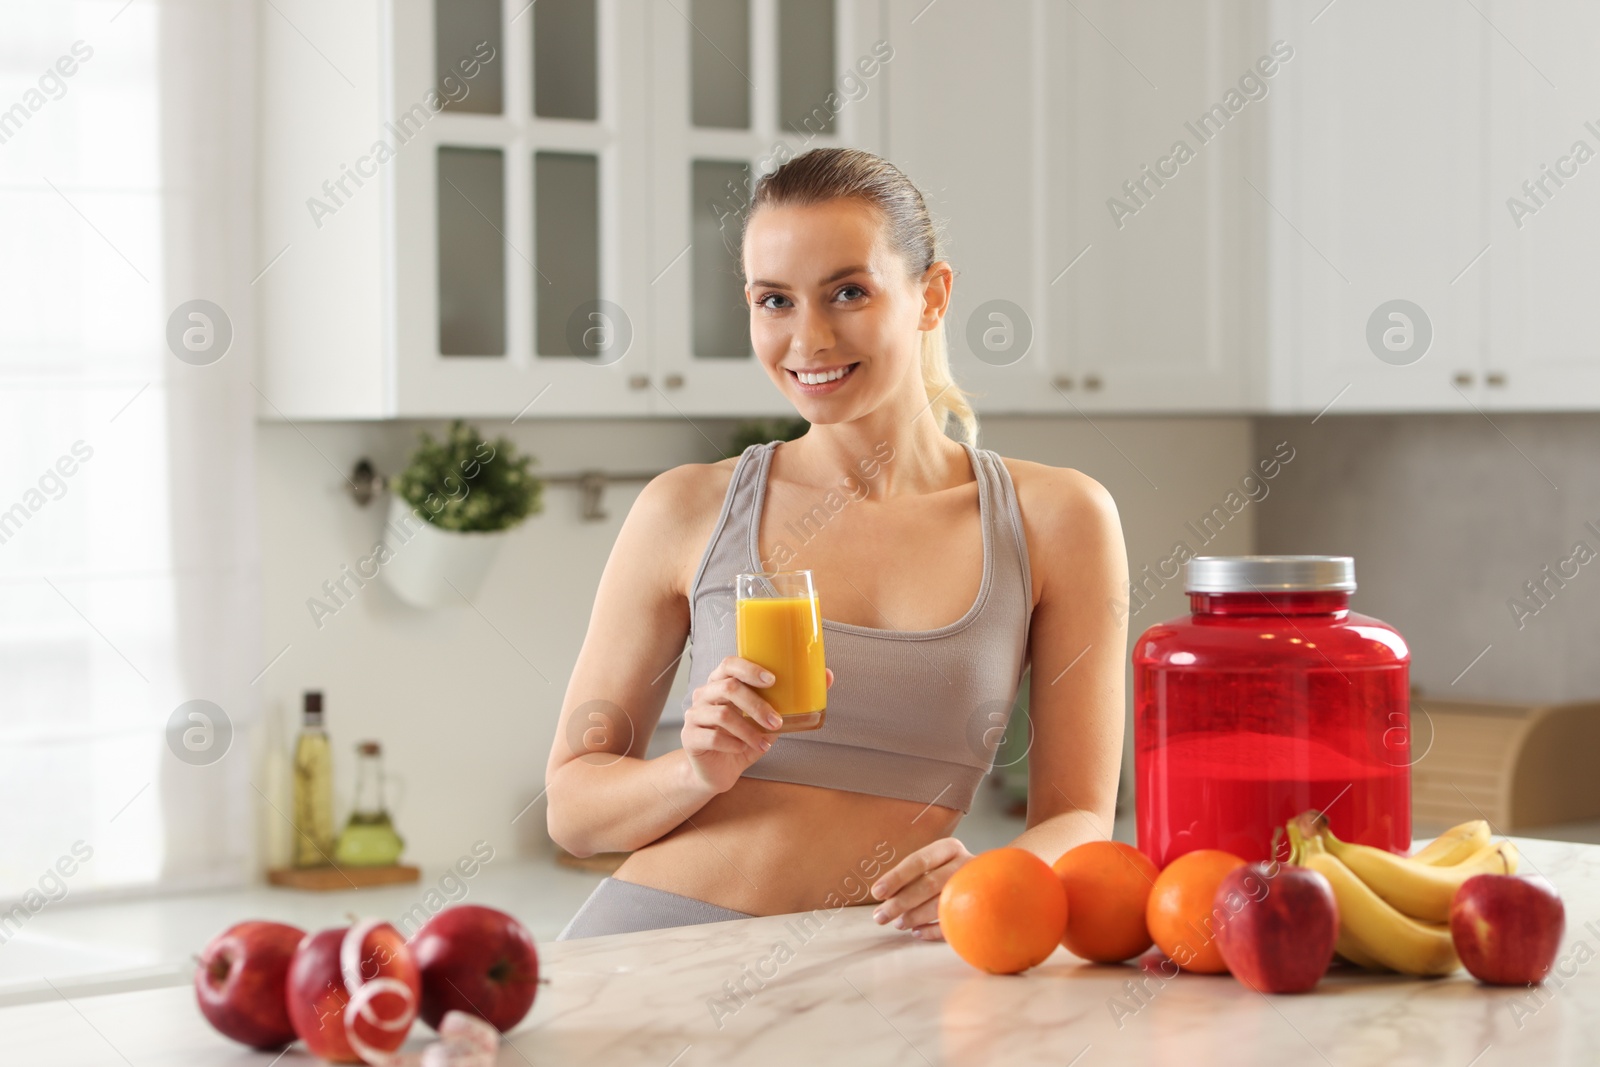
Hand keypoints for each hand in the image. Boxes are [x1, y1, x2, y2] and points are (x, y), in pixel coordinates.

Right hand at [682, 657, 833, 794]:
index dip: (750, 669)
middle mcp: (704, 694)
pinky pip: (712, 737)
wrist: (718, 771)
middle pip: (728, 688)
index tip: (773, 680)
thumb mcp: (769, 720)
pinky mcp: (690, 738)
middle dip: (757, 705)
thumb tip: (826, 676)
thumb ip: (790, 701)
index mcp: (721, 682)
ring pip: (721, 714)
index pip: (730, 664)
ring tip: (765, 742)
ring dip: (749, 730)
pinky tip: (743, 750)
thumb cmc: (743, 739)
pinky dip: (733, 744)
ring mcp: (694, 715)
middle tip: (777, 720)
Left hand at [868, 837, 972, 941]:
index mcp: (949, 848)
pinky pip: (955, 923)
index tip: (877, 892)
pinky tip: (917, 932)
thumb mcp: (935, 864)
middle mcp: (964, 863)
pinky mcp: (982, 909)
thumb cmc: (950, 871)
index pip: (919, 860)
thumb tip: (884, 896)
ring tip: (898, 924)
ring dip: (916, 917)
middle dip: (901, 902)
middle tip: (880, 916)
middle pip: (930, 883)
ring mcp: (976, 886)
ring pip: (943, 904)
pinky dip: (933, 930)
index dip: (896, 877)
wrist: (994, 880)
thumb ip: (914, 876)